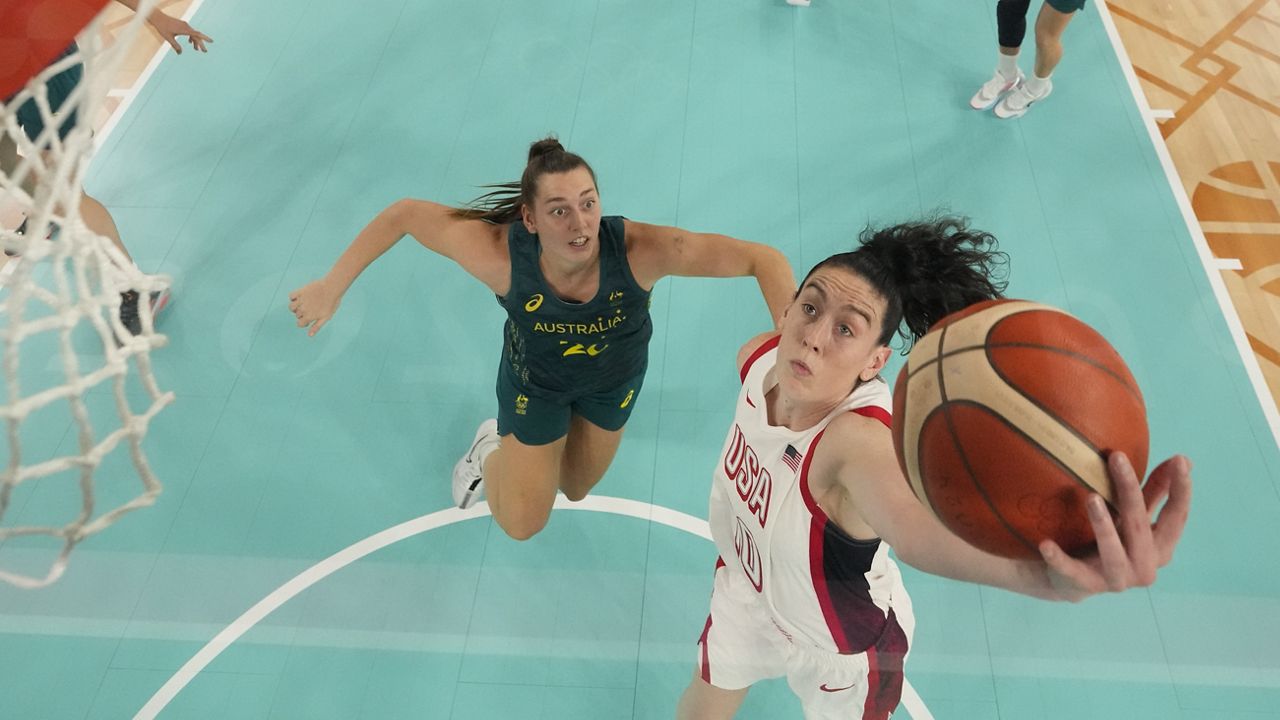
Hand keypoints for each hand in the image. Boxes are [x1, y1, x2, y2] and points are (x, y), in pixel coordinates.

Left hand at [148, 12, 212, 53]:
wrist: (157, 18)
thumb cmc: (162, 27)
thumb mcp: (169, 38)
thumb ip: (175, 46)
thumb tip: (180, 53)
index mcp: (185, 30)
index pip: (197, 35)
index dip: (205, 38)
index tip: (212, 41)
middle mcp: (186, 27)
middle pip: (196, 36)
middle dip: (200, 44)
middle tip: (204, 51)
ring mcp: (184, 25)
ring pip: (193, 34)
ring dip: (195, 42)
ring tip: (196, 49)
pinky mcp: (182, 25)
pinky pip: (190, 32)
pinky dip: (191, 37)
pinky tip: (189, 42)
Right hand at [289, 279, 341, 336]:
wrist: (332, 288)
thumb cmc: (331, 303)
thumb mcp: (326, 317)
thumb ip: (317, 326)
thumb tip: (309, 335)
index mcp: (309, 316)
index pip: (299, 324)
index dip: (304, 323)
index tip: (309, 319)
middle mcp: (303, 309)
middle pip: (297, 315)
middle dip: (302, 314)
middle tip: (311, 309)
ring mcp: (301, 300)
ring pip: (291, 307)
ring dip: (295, 307)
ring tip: (302, 304)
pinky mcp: (300, 291)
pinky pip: (291, 296)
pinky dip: (293, 297)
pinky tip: (300, 297)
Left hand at [1040, 452, 1191, 601]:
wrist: (1072, 580)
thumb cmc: (1112, 542)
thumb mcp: (1134, 517)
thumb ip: (1155, 492)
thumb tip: (1182, 459)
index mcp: (1160, 548)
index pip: (1176, 518)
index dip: (1181, 490)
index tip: (1180, 461)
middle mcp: (1144, 566)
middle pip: (1140, 526)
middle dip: (1130, 491)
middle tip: (1117, 457)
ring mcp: (1116, 579)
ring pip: (1112, 551)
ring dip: (1103, 524)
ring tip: (1091, 497)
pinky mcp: (1085, 584)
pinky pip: (1071, 570)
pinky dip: (1059, 559)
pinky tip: (1046, 544)